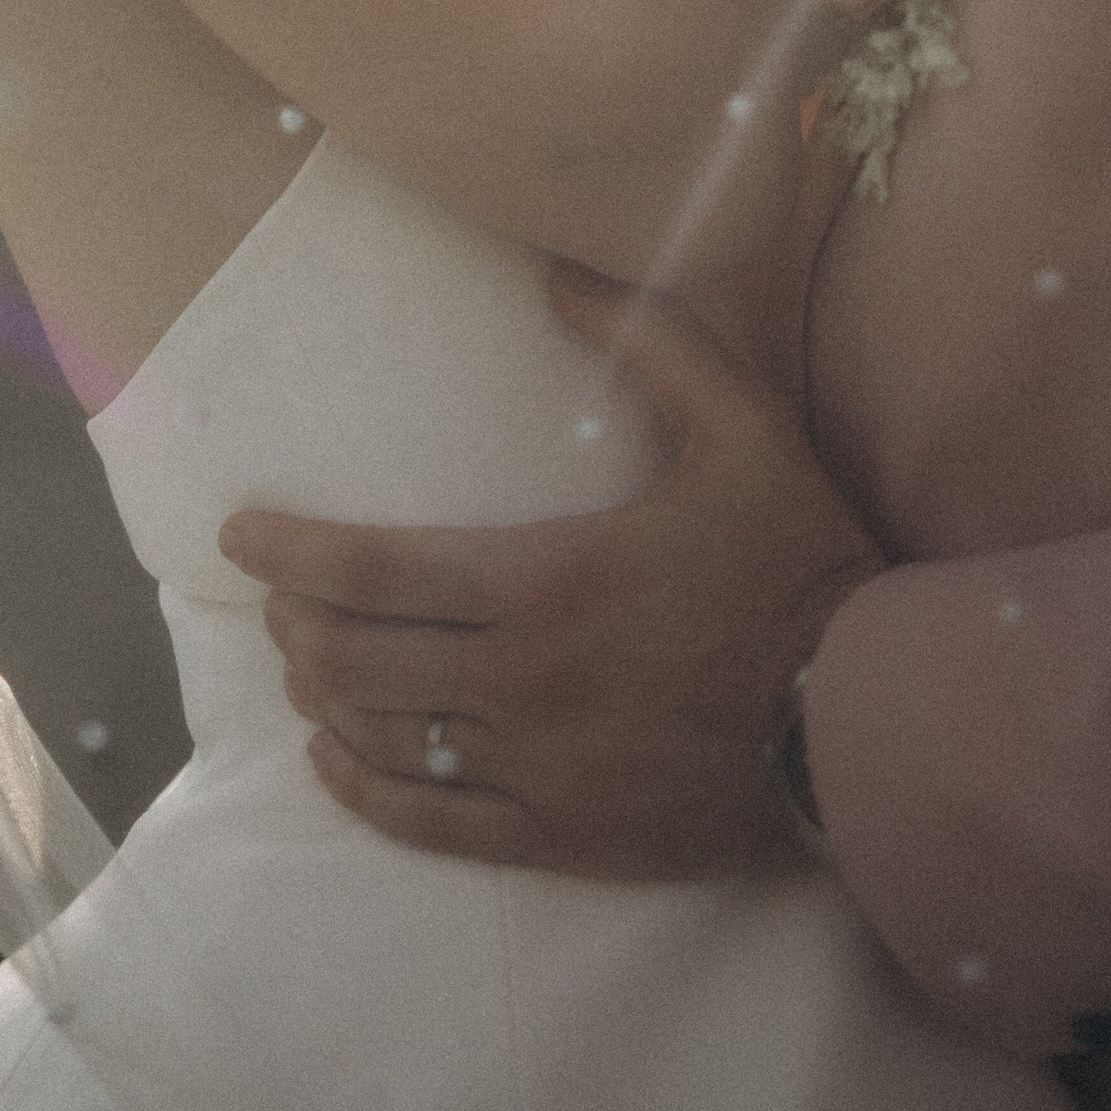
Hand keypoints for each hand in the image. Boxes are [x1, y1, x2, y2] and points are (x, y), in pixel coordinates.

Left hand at [217, 263, 883, 878]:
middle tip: (278, 597)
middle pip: (360, 658)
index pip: (378, 571)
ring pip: (386, 739)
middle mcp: (526, 681)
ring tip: (301, 664)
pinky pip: (437, 825)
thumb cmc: (801, 565)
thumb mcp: (743, 426)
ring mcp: (541, 770)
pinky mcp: (565, 837)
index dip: (293, 554)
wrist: (868, 717)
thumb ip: (650, 340)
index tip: (241, 536)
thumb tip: (557, 272)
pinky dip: (369, 794)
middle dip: (298, 624)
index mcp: (552, 579)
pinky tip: (336, 764)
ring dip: (324, 697)